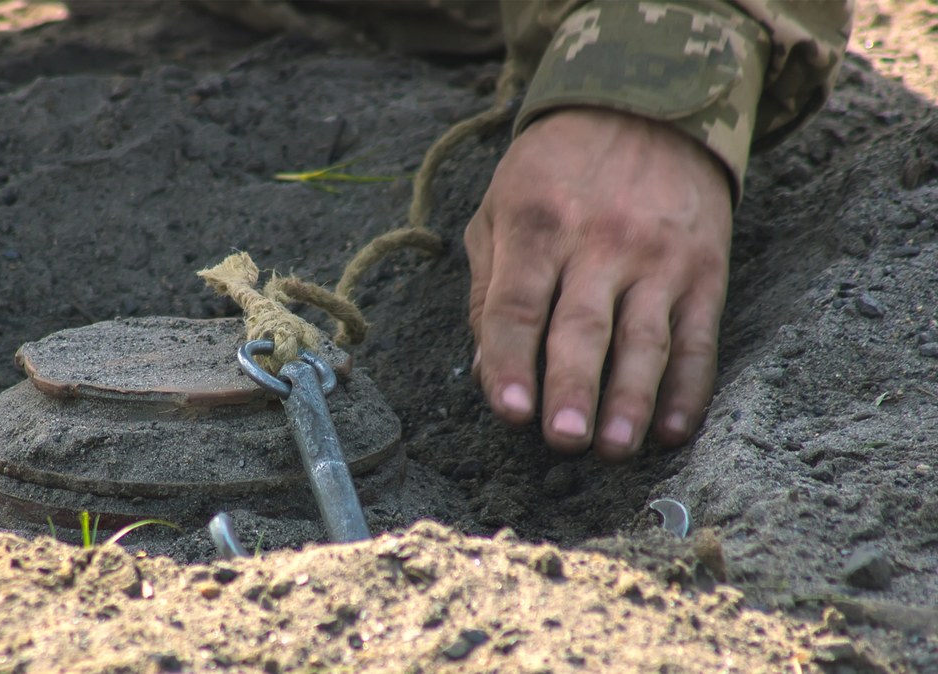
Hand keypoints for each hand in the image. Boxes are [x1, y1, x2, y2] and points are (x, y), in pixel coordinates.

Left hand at [465, 107, 732, 459]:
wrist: (648, 106)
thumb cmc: (554, 173)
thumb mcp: (500, 210)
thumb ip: (489, 291)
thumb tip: (486, 374)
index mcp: (537, 225)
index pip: (518, 305)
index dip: (510, 361)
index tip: (508, 410)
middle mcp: (600, 242)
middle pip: (583, 328)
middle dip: (573, 388)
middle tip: (562, 441)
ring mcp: (658, 258)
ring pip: (645, 340)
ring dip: (631, 399)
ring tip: (614, 448)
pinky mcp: (706, 271)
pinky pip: (699, 339)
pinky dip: (688, 388)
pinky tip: (673, 429)